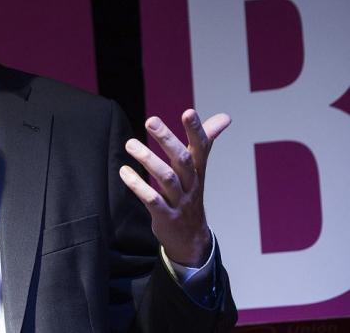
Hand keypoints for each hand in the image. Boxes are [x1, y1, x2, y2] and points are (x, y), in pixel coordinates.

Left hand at [119, 109, 230, 266]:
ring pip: (167, 178)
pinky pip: (152, 199)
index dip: (197, 130)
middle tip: (150, 121)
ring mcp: (179, 200)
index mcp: (198, 170)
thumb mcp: (199, 169)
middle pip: (182, 160)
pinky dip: (138, 185)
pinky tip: (124, 171)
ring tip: (130, 144)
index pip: (202, 147)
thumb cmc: (190, 195)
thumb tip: (226, 116)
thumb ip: (207, 141)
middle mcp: (191, 183)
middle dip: (168, 140)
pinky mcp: (165, 215)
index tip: (189, 112)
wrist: (191, 238)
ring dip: (148, 160)